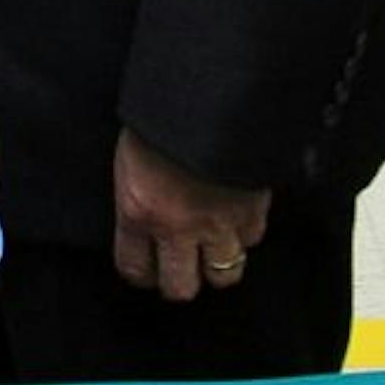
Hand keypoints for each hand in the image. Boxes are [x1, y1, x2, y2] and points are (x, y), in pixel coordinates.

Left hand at [112, 125, 270, 300]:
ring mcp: (218, 225)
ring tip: (212, 252)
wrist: (209, 96)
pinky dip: (245, 234)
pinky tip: (237, 220)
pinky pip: (252, 241)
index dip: (140, 273)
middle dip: (179, 283)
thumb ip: (138, 191)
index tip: (145, 271)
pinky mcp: (252, 213)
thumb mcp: (131, 154)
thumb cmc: (162, 115)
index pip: (134, 267)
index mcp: (138, 209)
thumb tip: (142, 210)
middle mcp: (177, 227)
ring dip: (218, 265)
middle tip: (180, 271)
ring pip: (224, 275)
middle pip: (181, 287)